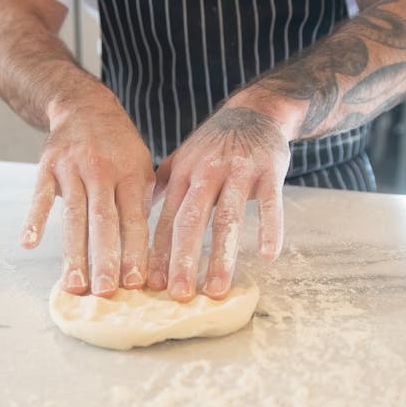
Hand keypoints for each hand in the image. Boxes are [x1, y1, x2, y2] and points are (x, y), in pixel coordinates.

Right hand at [20, 94, 154, 296]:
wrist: (84, 105)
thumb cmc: (117, 144)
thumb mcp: (141, 164)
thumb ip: (142, 200)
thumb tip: (151, 244)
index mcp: (130, 174)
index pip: (134, 220)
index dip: (134, 252)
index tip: (135, 282)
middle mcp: (102, 170)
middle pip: (104, 221)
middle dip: (105, 258)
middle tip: (106, 292)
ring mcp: (73, 168)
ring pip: (74, 215)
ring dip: (74, 252)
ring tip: (74, 284)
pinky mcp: (47, 165)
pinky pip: (39, 195)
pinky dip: (34, 219)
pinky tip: (30, 243)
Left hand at [147, 103, 290, 301]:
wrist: (255, 112)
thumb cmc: (215, 144)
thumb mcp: (183, 159)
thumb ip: (162, 189)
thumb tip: (135, 222)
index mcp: (184, 174)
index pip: (167, 219)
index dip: (159, 252)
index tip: (152, 284)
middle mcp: (207, 172)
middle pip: (191, 221)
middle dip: (183, 260)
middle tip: (179, 294)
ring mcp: (239, 171)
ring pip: (228, 217)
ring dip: (222, 256)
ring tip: (218, 288)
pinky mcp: (269, 171)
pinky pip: (270, 203)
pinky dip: (270, 228)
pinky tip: (267, 255)